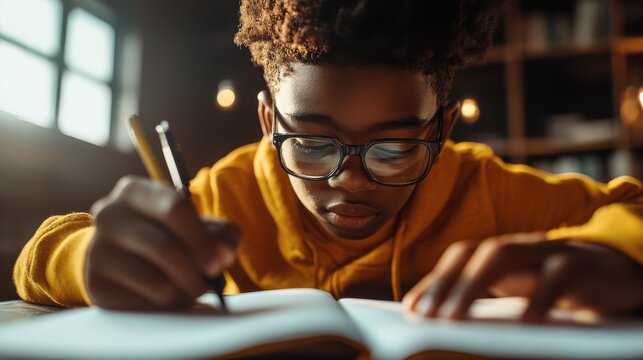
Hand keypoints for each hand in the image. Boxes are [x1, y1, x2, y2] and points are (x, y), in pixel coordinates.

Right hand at [85, 176, 240, 309]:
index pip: (174, 209)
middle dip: (197, 270)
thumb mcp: (197, 226)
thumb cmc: (168, 235)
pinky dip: (167, 304)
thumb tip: (223, 252)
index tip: (221, 260)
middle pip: (165, 248)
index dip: (202, 239)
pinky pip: (146, 304)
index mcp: (134, 191)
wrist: (118, 257)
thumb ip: (222, 233)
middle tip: (211, 280)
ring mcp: (97, 251)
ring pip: (158, 282)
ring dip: (186, 291)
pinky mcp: (96, 285)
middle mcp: (108, 216)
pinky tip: (168, 295)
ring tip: (191, 287)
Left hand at [402, 232, 642, 321]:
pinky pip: (557, 272)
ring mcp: (547, 251)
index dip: (433, 281)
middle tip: (427, 317)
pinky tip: (526, 320)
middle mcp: (519, 248)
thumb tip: (448, 320)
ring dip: (472, 284)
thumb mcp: (523, 292)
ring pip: (502, 253)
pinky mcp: (581, 263)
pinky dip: (539, 294)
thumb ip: (492, 300)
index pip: (458, 259)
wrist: (618, 272)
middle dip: (445, 282)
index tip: (411, 309)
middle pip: (473, 252)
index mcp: (502, 256)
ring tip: (454, 318)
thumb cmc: (562, 286)